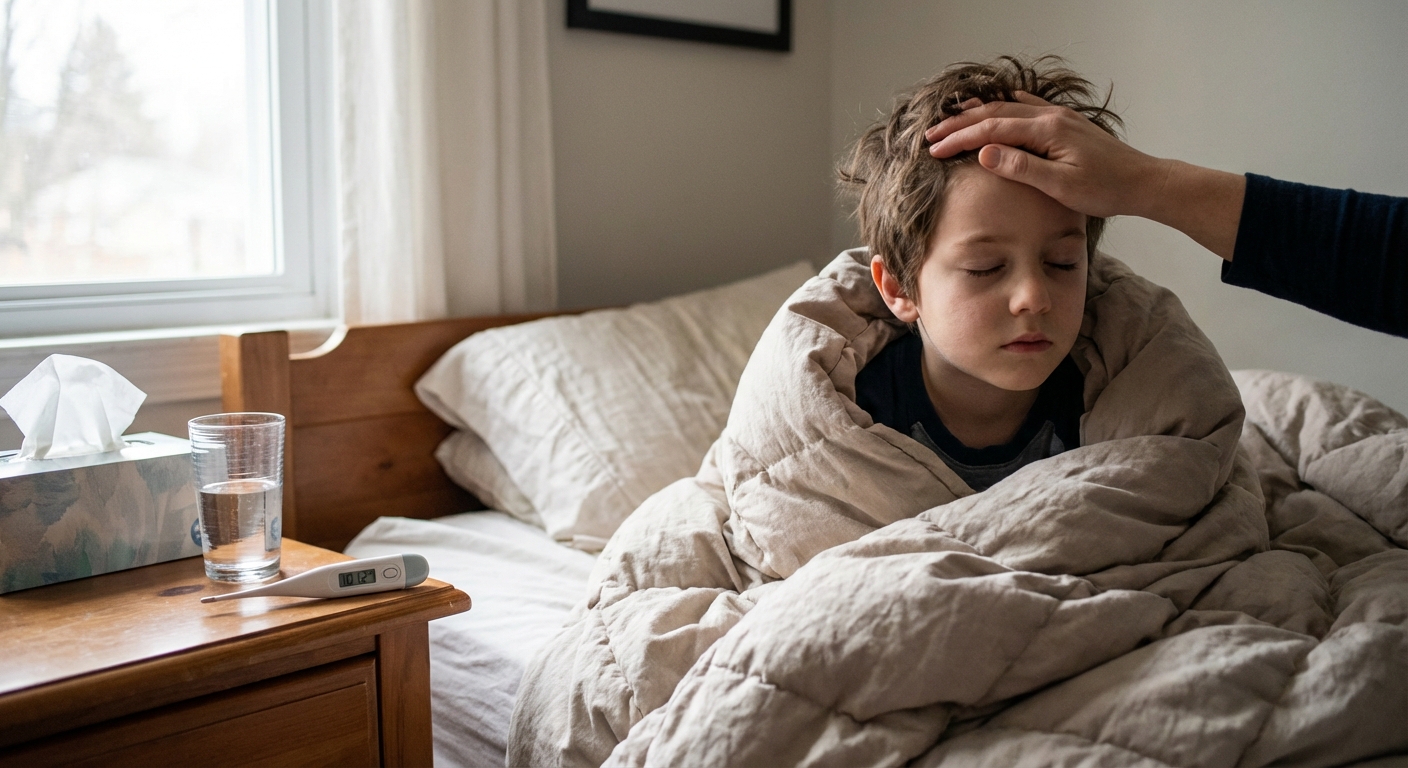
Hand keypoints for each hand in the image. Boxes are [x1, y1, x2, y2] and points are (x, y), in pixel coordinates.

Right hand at [924, 92, 1168, 219]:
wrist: (1143, 182)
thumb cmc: (1105, 189)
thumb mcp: (1061, 186)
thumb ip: (1022, 167)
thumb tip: (984, 152)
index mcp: (1047, 131)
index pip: (991, 131)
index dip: (960, 140)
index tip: (934, 151)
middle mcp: (1051, 117)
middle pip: (994, 115)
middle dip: (960, 125)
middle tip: (931, 138)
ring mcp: (1058, 118)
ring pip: (1008, 110)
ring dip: (977, 116)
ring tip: (952, 122)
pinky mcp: (1064, 125)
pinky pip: (1026, 110)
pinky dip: (1003, 110)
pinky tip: (995, 109)